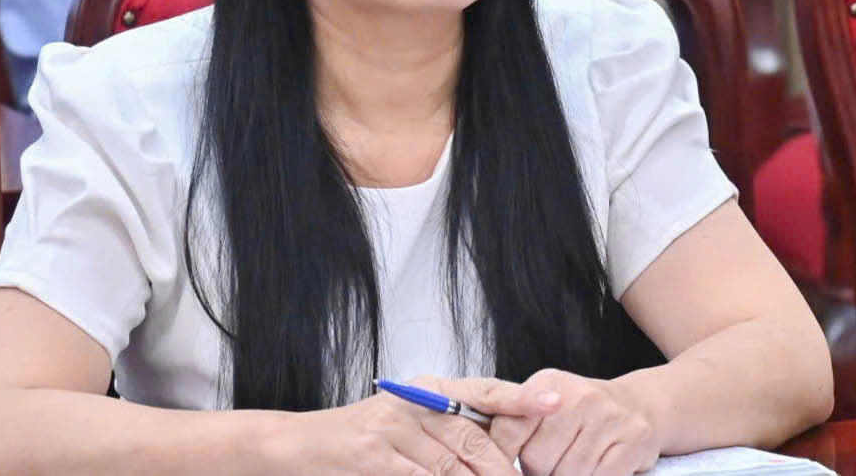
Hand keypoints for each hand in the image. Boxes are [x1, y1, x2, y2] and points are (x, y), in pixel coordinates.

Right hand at [271, 388, 539, 475]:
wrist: (298, 446)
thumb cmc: (363, 438)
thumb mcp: (408, 421)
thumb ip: (449, 430)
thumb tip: (500, 451)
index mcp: (428, 389)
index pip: (485, 390)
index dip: (522, 397)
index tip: (556, 401)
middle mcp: (413, 402)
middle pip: (473, 440)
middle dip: (501, 469)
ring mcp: (391, 429)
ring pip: (449, 467)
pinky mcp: (372, 457)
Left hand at [472, 368, 663, 475]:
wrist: (640, 405)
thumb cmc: (581, 414)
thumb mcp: (545, 406)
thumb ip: (513, 424)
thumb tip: (478, 460)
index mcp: (549, 384)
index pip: (507, 431)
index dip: (502, 459)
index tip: (506, 466)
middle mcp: (580, 396)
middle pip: (537, 461)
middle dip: (541, 472)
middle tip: (555, 462)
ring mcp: (609, 418)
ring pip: (568, 475)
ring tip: (576, 463)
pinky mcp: (633, 440)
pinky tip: (596, 469)